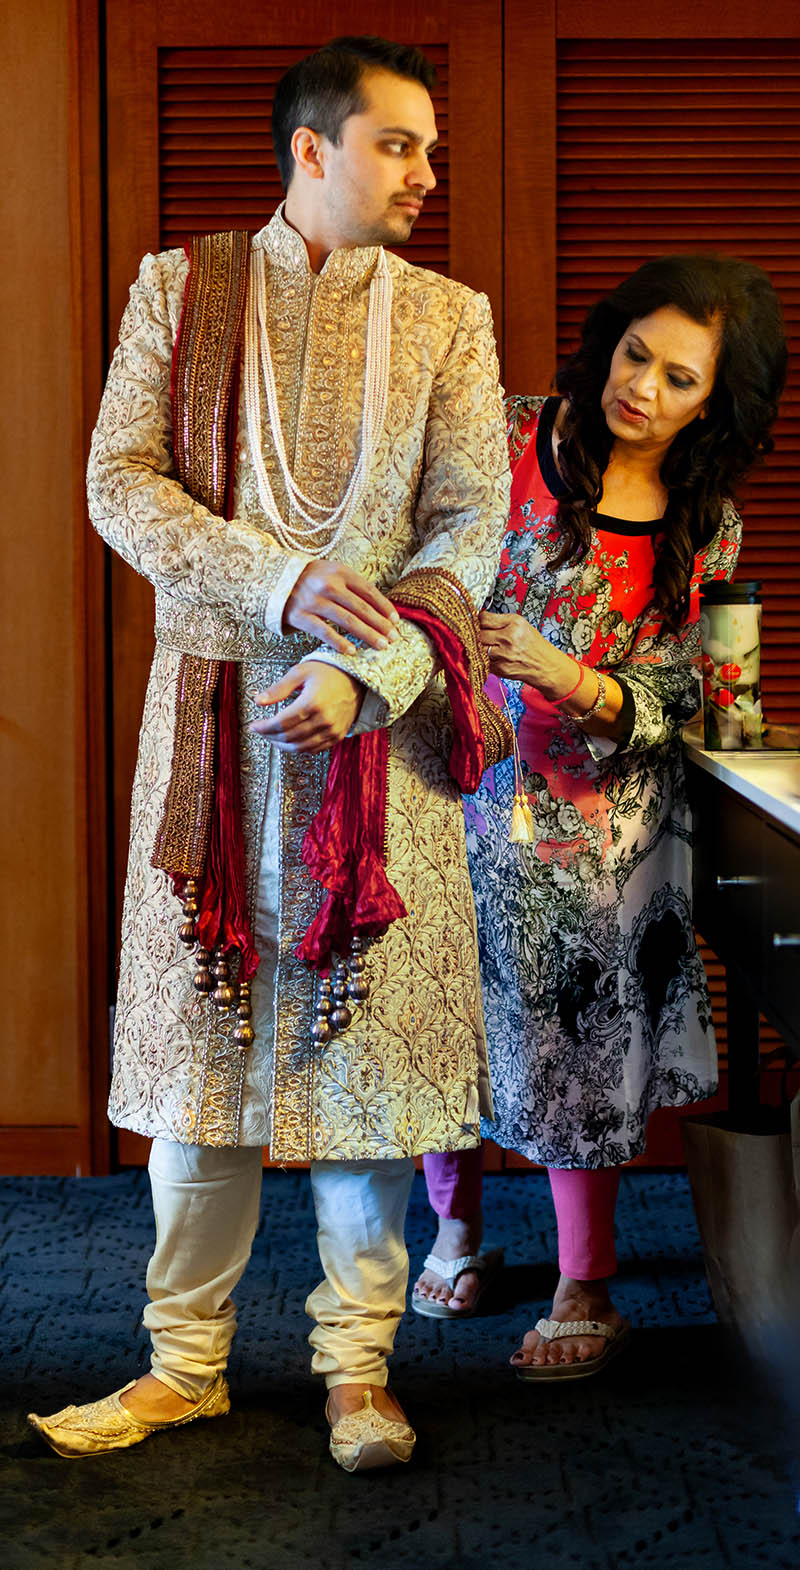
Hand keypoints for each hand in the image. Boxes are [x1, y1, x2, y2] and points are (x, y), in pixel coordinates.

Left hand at [250, 662, 363, 752]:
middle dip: (269, 736)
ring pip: (300, 747)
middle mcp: (323, 720)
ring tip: (272, 737)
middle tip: (260, 731)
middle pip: (288, 737)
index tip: (254, 726)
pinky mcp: (337, 735)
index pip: (281, 723)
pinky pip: (314, 749)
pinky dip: (298, 748)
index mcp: (312, 703)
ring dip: (282, 745)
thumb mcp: (300, 673)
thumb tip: (258, 701)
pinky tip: (289, 741)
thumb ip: (278, 688)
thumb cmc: (327, 671)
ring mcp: (332, 730)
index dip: (264, 727)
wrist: (356, 677)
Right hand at [283, 560, 399, 654]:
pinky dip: (339, 643)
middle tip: (394, 639)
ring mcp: (314, 600)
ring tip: (381, 646)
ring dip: (367, 635)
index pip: (369, 591)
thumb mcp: (331, 572)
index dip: (384, 607)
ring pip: (347, 621)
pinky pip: (324, 632)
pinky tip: (352, 652)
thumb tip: (379, 608)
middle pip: (361, 608)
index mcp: (340, 572)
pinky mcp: (300, 616)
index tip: (396, 621)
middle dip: (381, 625)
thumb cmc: (309, 579)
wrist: (272, 579)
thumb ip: (351, 586)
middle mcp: (328, 585)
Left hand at [479, 611, 574, 697]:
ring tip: (494, 648)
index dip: (480, 621)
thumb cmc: (534, 645)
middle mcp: (509, 638)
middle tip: (488, 637)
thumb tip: (480, 618)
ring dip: (483, 649)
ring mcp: (504, 655)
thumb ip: (501, 620)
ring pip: (480, 649)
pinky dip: (487, 660)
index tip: (479, 623)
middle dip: (481, 636)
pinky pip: (484, 661)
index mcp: (515, 624)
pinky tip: (498, 658)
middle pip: (480, 634)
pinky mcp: (501, 669)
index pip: (484, 619)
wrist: (546, 666)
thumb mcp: (522, 625)